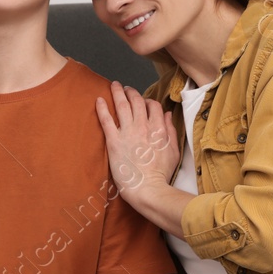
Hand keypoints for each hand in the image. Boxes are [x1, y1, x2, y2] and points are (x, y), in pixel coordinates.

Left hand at [96, 81, 178, 199]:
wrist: (148, 188)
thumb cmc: (161, 174)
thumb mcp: (174, 151)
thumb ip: (171, 130)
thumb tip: (167, 114)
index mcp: (159, 128)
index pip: (153, 106)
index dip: (148, 101)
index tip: (144, 103)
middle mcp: (143, 126)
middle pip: (136, 101)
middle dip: (131, 92)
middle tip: (126, 88)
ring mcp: (128, 132)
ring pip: (122, 105)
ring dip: (117, 92)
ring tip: (114, 85)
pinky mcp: (114, 141)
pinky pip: (106, 120)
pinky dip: (102, 108)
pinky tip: (98, 99)